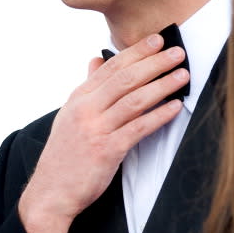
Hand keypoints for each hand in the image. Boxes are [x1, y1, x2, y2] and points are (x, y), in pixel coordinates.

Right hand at [18, 33, 188, 232]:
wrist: (50, 193)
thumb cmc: (65, 153)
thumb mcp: (70, 113)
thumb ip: (88, 86)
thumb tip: (96, 59)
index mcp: (79, 97)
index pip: (112, 66)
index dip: (137, 51)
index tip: (158, 39)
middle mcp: (86, 109)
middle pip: (126, 78)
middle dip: (155, 62)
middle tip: (178, 52)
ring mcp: (96, 129)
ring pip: (135, 100)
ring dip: (162, 85)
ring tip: (183, 76)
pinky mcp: (107, 151)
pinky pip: (138, 128)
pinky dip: (159, 115)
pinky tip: (175, 107)